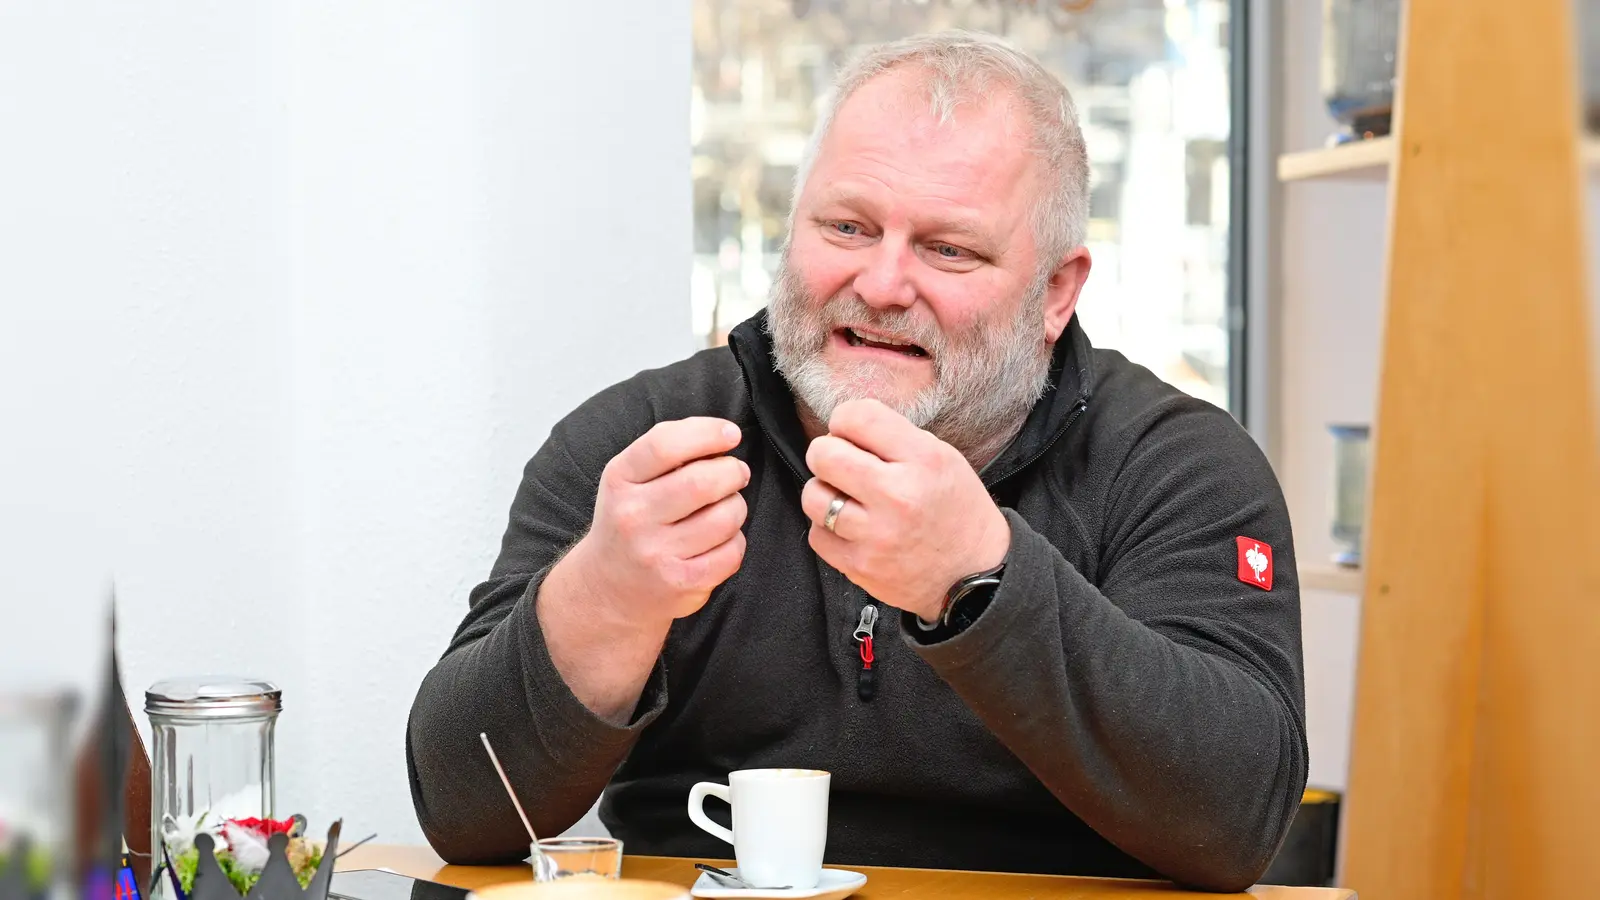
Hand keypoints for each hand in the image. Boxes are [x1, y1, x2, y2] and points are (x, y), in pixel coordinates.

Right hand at [570, 417, 749, 626]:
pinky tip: (720, 541)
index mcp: (619, 480)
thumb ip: (667, 452)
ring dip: (736, 507)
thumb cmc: (630, 520)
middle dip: (733, 471)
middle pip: (702, 481)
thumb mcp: (629, 480)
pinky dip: (735, 541)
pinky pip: (732, 552)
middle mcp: (633, 516)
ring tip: (726, 508)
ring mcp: (656, 553)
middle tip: (736, 473)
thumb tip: (723, 436)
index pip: (664, 445)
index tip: (731, 434)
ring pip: (725, 517)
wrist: (607, 587)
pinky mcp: (681, 582)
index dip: (707, 433)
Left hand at [801, 399, 1009, 621]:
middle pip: (824, 454)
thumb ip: (894, 437)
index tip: (848, 433)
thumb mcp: (944, 457)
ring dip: (824, 492)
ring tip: (845, 497)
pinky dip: (829, 530)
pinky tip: (850, 528)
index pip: (857, 417)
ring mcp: (876, 535)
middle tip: (840, 463)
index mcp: (923, 460)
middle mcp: (898, 495)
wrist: (974, 574)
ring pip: (813, 497)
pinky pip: (817, 536)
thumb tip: (845, 427)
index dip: (844, 420)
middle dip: (826, 453)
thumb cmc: (957, 510)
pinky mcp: (861, 566)